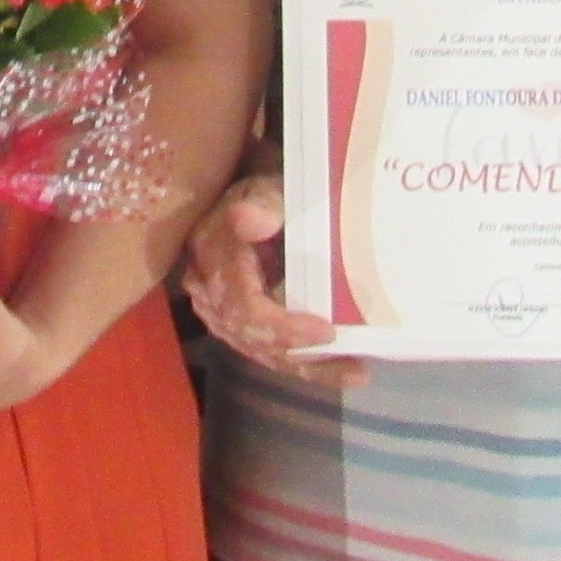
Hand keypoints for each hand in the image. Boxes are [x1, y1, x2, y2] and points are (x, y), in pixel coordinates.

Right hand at [179, 172, 365, 390]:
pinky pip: (259, 348)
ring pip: (258, 349)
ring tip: (352, 373)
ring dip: (305, 366)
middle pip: (252, 338)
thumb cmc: (265, 189)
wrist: (248, 194)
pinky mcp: (228, 317)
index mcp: (213, 254)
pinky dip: (295, 361)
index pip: (245, 308)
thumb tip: (251, 221)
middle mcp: (207, 287)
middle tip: (354, 368)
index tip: (328, 332)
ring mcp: (215, 306)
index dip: (284, 328)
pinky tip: (331, 367)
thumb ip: (263, 204)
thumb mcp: (268, 187)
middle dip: (304, 357)